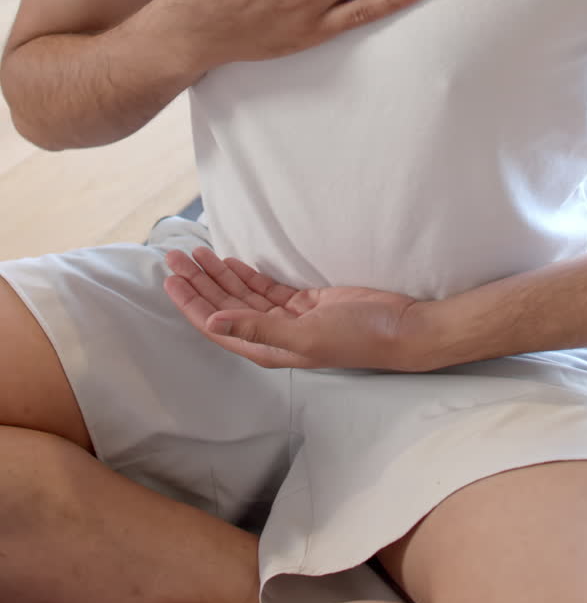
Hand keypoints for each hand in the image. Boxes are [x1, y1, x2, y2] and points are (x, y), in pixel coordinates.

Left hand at [164, 246, 433, 370]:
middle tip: (176, 255)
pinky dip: (246, 274)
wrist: (399, 328)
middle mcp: (272, 335)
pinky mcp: (304, 303)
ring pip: (242, 295)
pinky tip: (230, 262)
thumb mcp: (305, 335)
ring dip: (219, 275)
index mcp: (267, 349)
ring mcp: (288, 319)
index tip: (171, 279)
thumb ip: (258, 328)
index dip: (191, 304)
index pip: (216, 325)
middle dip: (198, 282)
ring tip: (196, 253)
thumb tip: (212, 322)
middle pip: (224, 306)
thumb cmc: (357, 337)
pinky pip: (266, 288)